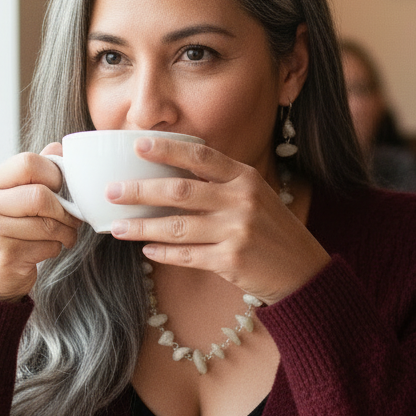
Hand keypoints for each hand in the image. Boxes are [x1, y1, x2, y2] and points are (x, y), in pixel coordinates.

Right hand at [0, 144, 81, 301]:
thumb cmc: (7, 232)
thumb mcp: (13, 197)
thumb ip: (35, 172)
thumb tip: (59, 146)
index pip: (27, 162)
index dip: (54, 174)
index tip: (62, 189)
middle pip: (40, 195)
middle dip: (65, 209)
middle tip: (73, 218)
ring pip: (47, 223)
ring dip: (66, 231)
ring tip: (66, 234)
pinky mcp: (4, 256)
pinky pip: (46, 246)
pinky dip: (56, 248)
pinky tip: (49, 248)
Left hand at [106, 136, 329, 304]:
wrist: (303, 270)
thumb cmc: (271, 229)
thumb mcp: (255, 195)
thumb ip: (221, 182)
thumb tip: (170, 173)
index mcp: (245, 177)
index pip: (200, 157)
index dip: (167, 149)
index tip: (137, 145)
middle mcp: (241, 200)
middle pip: (180, 191)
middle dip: (140, 191)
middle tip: (112, 191)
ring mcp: (237, 231)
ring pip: (177, 227)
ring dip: (142, 227)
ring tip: (117, 227)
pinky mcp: (231, 260)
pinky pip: (187, 255)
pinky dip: (164, 253)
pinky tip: (147, 251)